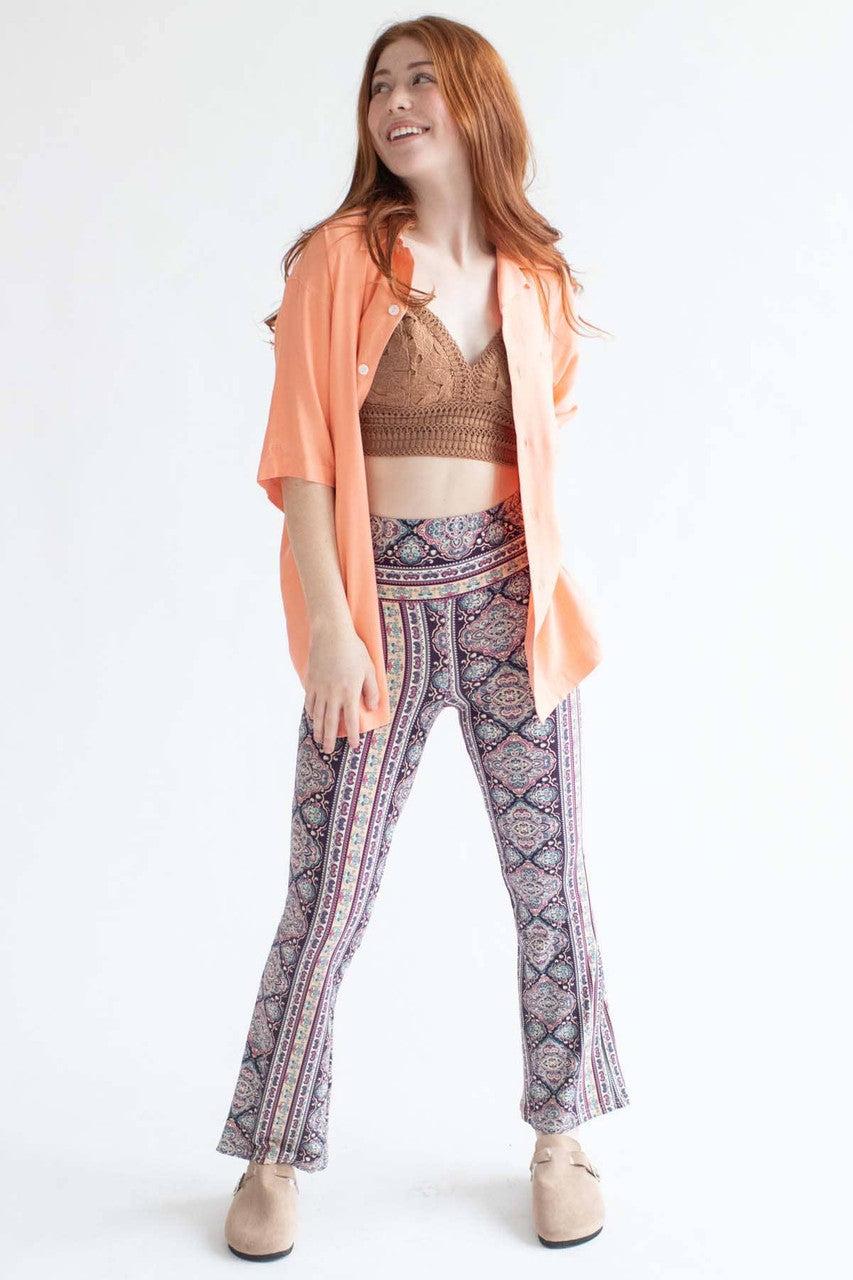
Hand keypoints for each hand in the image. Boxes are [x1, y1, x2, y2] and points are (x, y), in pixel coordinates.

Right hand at [304, 619, 379, 752]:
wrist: (331, 634)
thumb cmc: (354, 650)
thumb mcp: (369, 670)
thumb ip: (371, 690)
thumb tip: (372, 708)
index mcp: (349, 693)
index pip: (351, 721)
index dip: (353, 736)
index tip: (354, 746)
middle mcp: (333, 695)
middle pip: (330, 723)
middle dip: (330, 739)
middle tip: (329, 751)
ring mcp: (320, 689)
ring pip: (318, 716)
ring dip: (318, 730)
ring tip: (319, 740)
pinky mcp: (311, 682)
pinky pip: (309, 703)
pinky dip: (311, 714)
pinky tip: (313, 719)